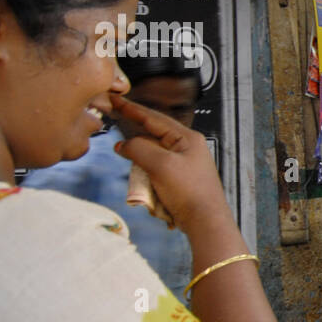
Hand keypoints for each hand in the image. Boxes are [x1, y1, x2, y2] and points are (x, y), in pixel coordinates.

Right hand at [110, 94, 228, 232]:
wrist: (206, 221)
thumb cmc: (189, 191)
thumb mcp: (160, 165)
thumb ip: (138, 149)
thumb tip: (122, 145)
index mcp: (187, 138)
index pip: (154, 118)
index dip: (132, 109)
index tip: (115, 99)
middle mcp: (187, 147)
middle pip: (153, 135)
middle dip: (135, 137)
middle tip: (116, 128)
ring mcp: (184, 163)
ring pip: (152, 154)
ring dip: (141, 162)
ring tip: (134, 167)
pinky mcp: (180, 179)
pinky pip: (156, 170)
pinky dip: (147, 175)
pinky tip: (144, 183)